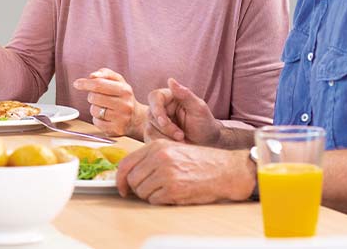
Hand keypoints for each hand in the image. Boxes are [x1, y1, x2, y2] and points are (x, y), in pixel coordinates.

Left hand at [73, 68, 145, 137]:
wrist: (137, 118)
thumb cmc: (123, 97)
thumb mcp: (118, 81)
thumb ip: (105, 74)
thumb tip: (92, 76)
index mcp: (125, 90)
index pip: (99, 84)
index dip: (85, 83)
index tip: (77, 83)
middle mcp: (124, 104)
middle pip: (94, 97)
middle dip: (92, 96)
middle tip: (99, 97)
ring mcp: (121, 118)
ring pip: (94, 110)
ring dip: (95, 108)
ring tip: (104, 108)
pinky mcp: (116, 129)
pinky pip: (96, 122)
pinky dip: (97, 119)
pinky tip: (106, 117)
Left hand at [116, 139, 254, 204]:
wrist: (225, 170)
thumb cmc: (201, 161)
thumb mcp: (173, 150)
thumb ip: (151, 158)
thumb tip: (130, 174)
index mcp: (157, 146)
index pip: (126, 163)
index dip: (120, 178)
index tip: (122, 187)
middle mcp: (159, 158)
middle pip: (132, 179)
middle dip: (137, 189)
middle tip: (148, 190)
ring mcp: (166, 173)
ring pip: (142, 191)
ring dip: (149, 195)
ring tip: (165, 190)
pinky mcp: (173, 189)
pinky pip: (154, 200)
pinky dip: (160, 201)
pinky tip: (172, 194)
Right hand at [147, 78, 222, 145]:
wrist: (207, 144)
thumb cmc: (205, 124)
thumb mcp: (199, 108)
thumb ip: (185, 94)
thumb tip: (170, 80)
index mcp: (170, 97)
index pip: (155, 97)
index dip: (157, 109)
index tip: (165, 121)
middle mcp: (160, 108)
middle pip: (151, 115)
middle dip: (166, 128)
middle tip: (181, 136)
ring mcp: (156, 123)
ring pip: (149, 129)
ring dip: (165, 138)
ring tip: (181, 141)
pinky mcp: (155, 136)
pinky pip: (150, 140)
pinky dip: (162, 144)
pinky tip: (174, 145)